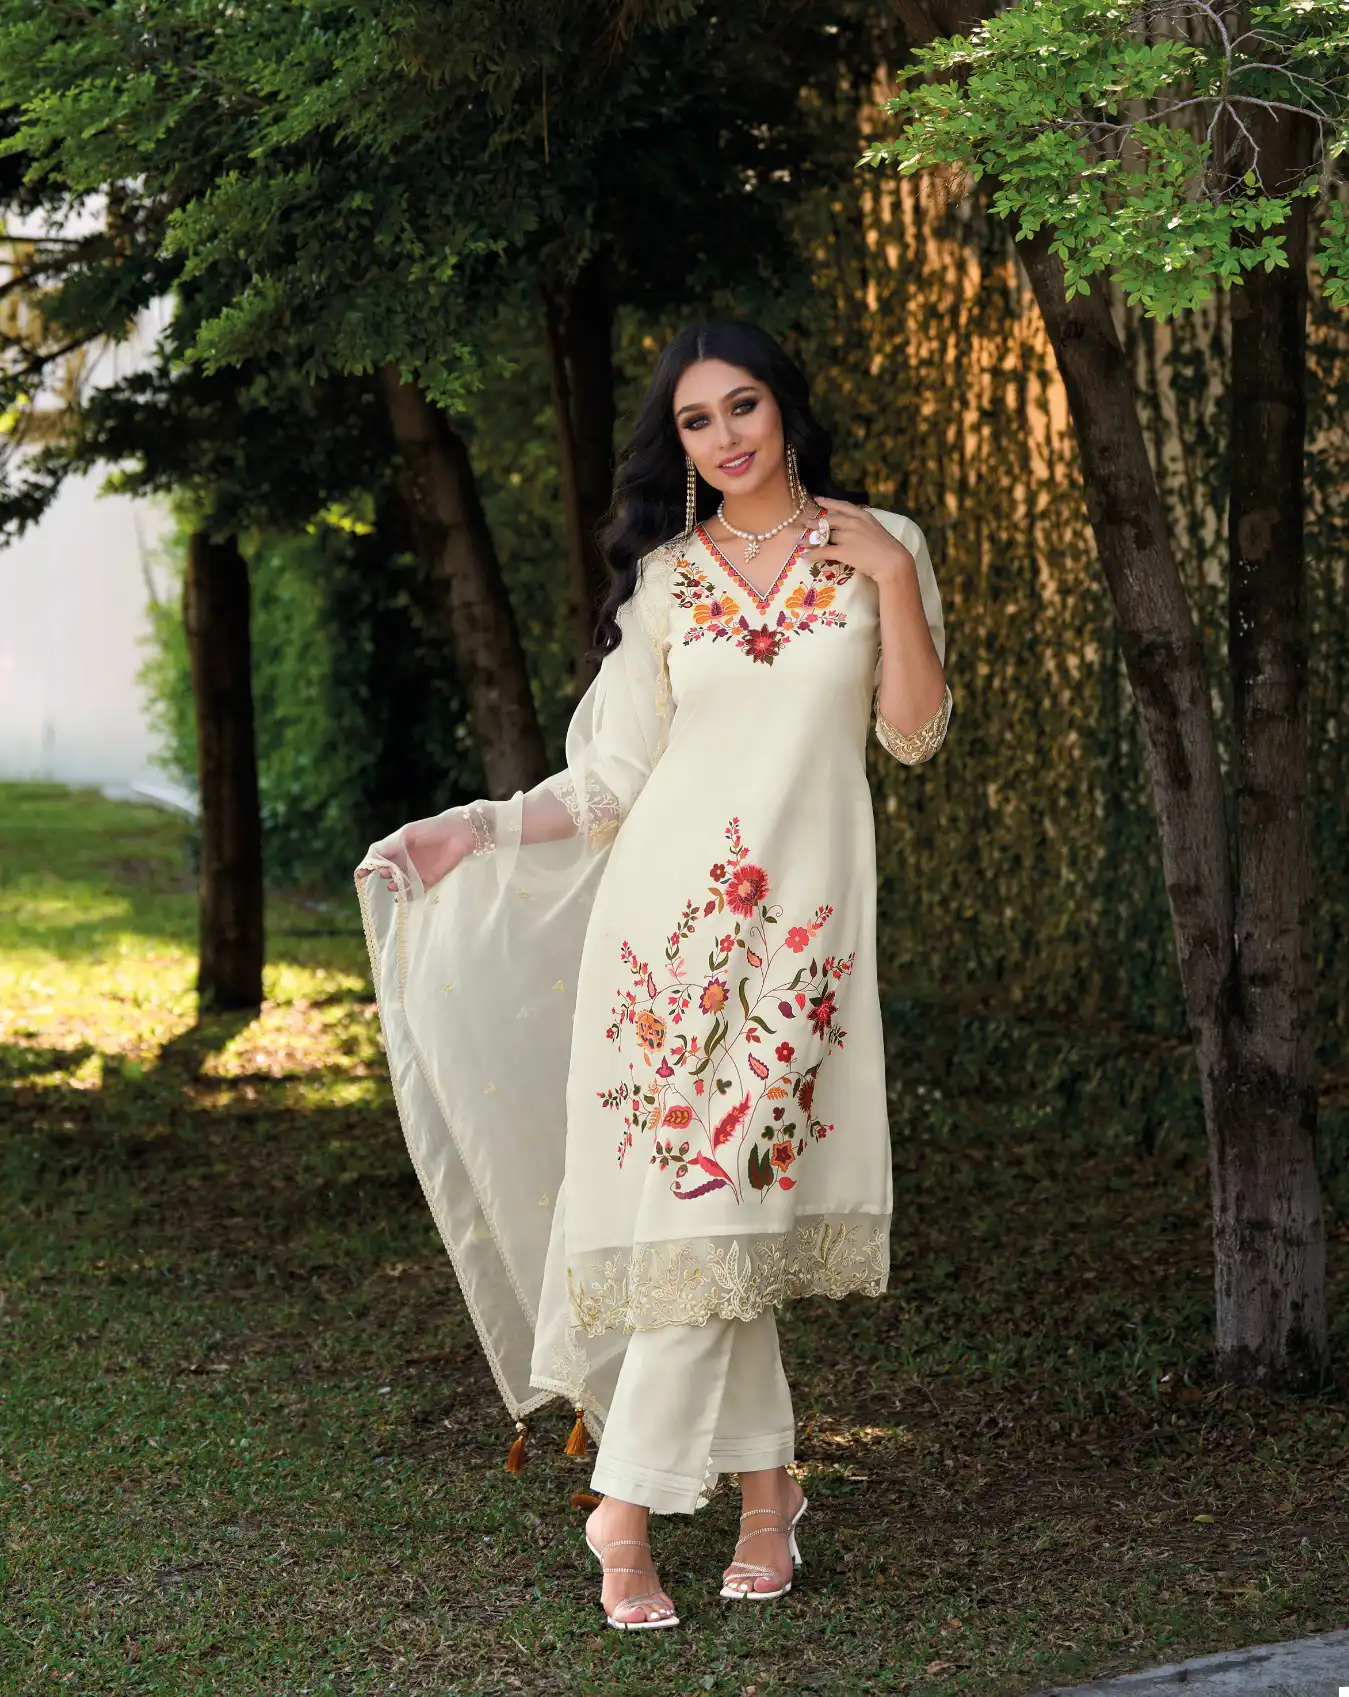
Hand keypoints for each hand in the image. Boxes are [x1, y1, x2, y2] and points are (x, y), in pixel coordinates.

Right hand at [357, 810, 475, 894]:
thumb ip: (387, 847)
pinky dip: (407, 897)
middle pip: (388, 873)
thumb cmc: (430, 829)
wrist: (459, 834)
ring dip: (394, 887)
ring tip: (394, 885)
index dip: (368, 867)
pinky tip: (402, 898)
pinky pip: (414, 892)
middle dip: (384, 876)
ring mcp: (416, 872)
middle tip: (387, 874)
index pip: (378, 860)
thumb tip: (370, 860)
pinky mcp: (428, 881)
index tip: (360, 875)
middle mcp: (404, 861)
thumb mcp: (405, 835)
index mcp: (397, 848)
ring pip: (399, 885)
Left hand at [803, 498, 914, 588]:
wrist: (892, 561)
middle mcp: (853, 523)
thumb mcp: (877, 530)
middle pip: (829, 520)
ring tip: (799, 542)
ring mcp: (847, 536)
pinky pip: (823, 551)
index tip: (818, 499)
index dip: (829, 502)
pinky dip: (812, 554)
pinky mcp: (843, 551)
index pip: (843, 505)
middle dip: (815, 522)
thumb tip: (854, 529)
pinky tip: (804, 556)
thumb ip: (864, 526)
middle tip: (804, 523)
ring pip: (823, 536)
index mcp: (863, 516)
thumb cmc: (888, 549)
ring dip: (809, 540)